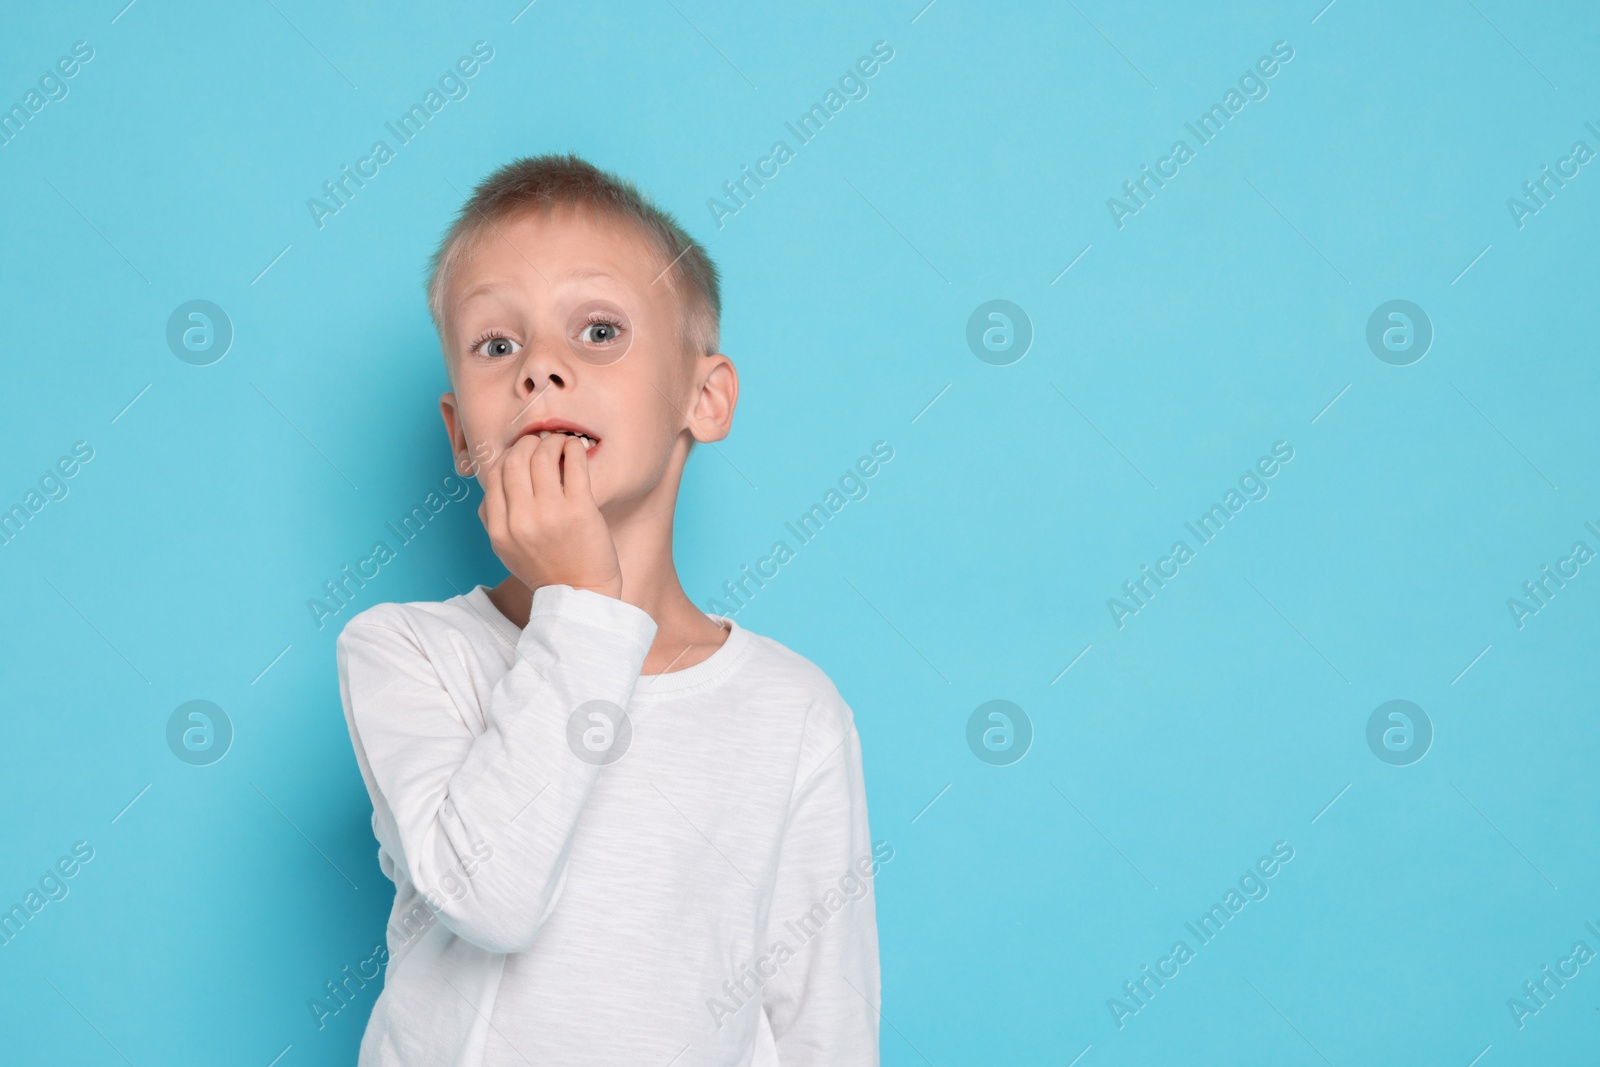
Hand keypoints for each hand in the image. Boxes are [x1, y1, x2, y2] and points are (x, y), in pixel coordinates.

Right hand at [478, 433, 621, 598]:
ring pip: (542, 456)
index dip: (508, 455)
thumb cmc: (548, 569)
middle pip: (514, 460)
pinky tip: (576, 448)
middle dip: (527, 443)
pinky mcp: (580, 510)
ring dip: (552, 441)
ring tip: (561, 443)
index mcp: (500, 530)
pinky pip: (573, 464)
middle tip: (541, 443)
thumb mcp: (507, 550)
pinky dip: (573, 447)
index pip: (495, 475)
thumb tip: (494, 482)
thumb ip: (495, 518)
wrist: (582, 595)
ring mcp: (550, 514)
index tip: (522, 453)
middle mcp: (521, 521)